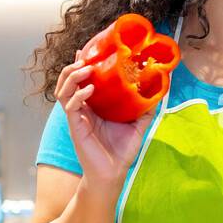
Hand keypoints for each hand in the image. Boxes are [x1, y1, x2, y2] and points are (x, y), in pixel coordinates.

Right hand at [53, 43, 156, 192]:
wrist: (114, 173)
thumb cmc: (122, 150)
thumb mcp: (138, 124)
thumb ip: (145, 108)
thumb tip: (159, 90)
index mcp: (93, 106)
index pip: (81, 80)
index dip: (81, 64)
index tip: (86, 50)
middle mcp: (82, 109)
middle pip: (67, 81)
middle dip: (73, 67)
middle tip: (85, 58)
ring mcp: (77, 117)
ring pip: (63, 91)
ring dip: (72, 77)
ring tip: (85, 69)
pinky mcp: (76, 127)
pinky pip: (71, 107)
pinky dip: (78, 96)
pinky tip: (89, 90)